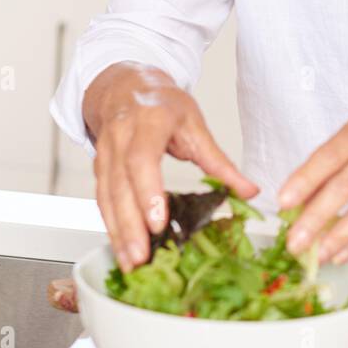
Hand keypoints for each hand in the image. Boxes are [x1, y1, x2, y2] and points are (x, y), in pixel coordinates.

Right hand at [84, 62, 256, 271]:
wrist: (124, 85)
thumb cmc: (162, 104)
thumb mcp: (195, 124)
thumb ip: (219, 161)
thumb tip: (249, 191)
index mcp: (148, 121)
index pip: (142, 159)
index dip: (148, 191)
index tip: (158, 221)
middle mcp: (120, 137)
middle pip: (120, 185)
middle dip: (130, 224)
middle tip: (142, 256)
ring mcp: (104, 153)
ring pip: (106, 197)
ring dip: (117, 232)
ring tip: (131, 262)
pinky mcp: (98, 168)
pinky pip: (102, 200)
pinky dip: (110, 227)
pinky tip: (121, 249)